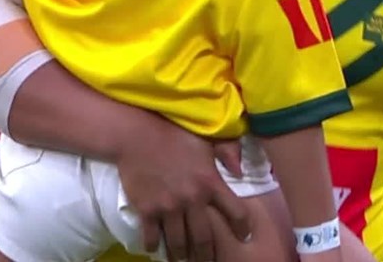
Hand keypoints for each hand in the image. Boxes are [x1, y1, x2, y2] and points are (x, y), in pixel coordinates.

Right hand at [113, 113, 250, 261]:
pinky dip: (155, 247)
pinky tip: (158, 248)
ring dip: (182, 255)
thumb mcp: (207, 138)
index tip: (244, 236)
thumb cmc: (176, 133)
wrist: (138, 135)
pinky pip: (152, 238)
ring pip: (179, 243)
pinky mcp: (146, 211)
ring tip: (185, 259)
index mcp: (210, 182)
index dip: (242, 227)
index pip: (235, 212)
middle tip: (209, 261)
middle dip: (208, 255)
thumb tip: (241, 171)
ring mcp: (168, 207)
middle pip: (205, 238)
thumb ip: (227, 151)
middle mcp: (192, 199)